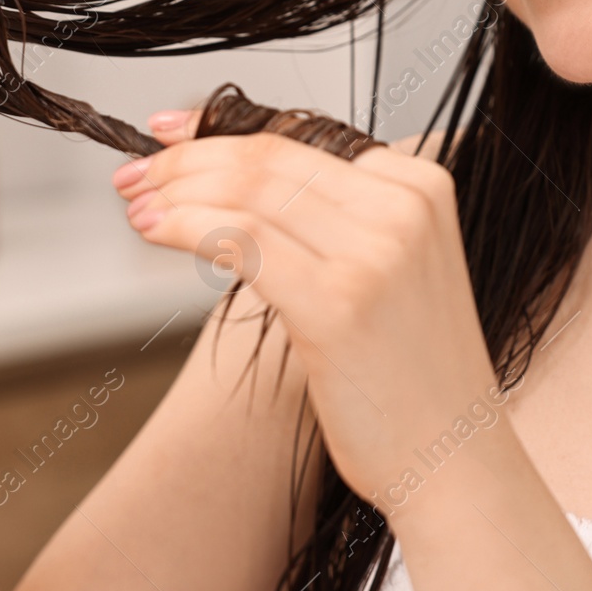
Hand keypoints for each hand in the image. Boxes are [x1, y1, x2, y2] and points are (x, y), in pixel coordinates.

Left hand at [113, 109, 506, 505]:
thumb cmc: (413, 375)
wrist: (454, 458)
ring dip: (177, 191)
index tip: (173, 136)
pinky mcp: (338, 301)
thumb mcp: (393, 267)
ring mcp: (375, 252)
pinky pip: (242, 239)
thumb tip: (238, 181)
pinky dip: (186, 226)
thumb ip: (336, 217)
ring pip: (249, 191)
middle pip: (270, 158)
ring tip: (137, 203)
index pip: (301, 135)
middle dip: (188, 159)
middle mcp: (405, 206)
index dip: (221, 131)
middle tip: (138, 172)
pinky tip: (156, 230)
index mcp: (421, 185)